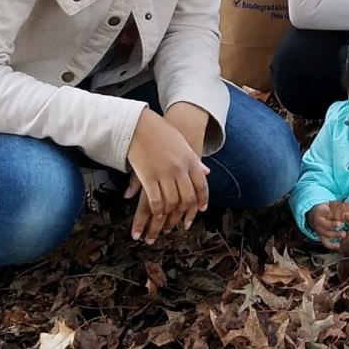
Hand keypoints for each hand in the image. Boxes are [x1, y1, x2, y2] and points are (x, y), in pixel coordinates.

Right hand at [127, 108, 209, 244]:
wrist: (140, 124)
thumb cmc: (161, 132)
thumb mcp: (183, 145)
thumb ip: (195, 161)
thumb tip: (207, 172)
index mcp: (190, 160)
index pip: (201, 185)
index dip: (201, 200)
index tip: (200, 210)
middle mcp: (180, 168)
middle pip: (187, 198)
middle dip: (184, 213)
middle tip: (181, 223)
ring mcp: (164, 173)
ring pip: (172, 202)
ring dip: (169, 216)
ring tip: (166, 224)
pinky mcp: (148, 177)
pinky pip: (156, 200)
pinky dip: (157, 211)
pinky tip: (156, 214)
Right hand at [307, 200, 348, 250]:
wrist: (316, 215)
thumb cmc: (327, 209)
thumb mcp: (332, 204)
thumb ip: (342, 206)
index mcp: (320, 211)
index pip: (324, 212)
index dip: (329, 212)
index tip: (333, 212)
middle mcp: (318, 222)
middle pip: (325, 224)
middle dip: (333, 225)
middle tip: (341, 224)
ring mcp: (319, 230)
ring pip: (326, 234)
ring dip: (335, 235)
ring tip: (344, 234)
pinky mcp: (321, 237)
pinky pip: (326, 243)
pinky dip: (332, 245)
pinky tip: (338, 245)